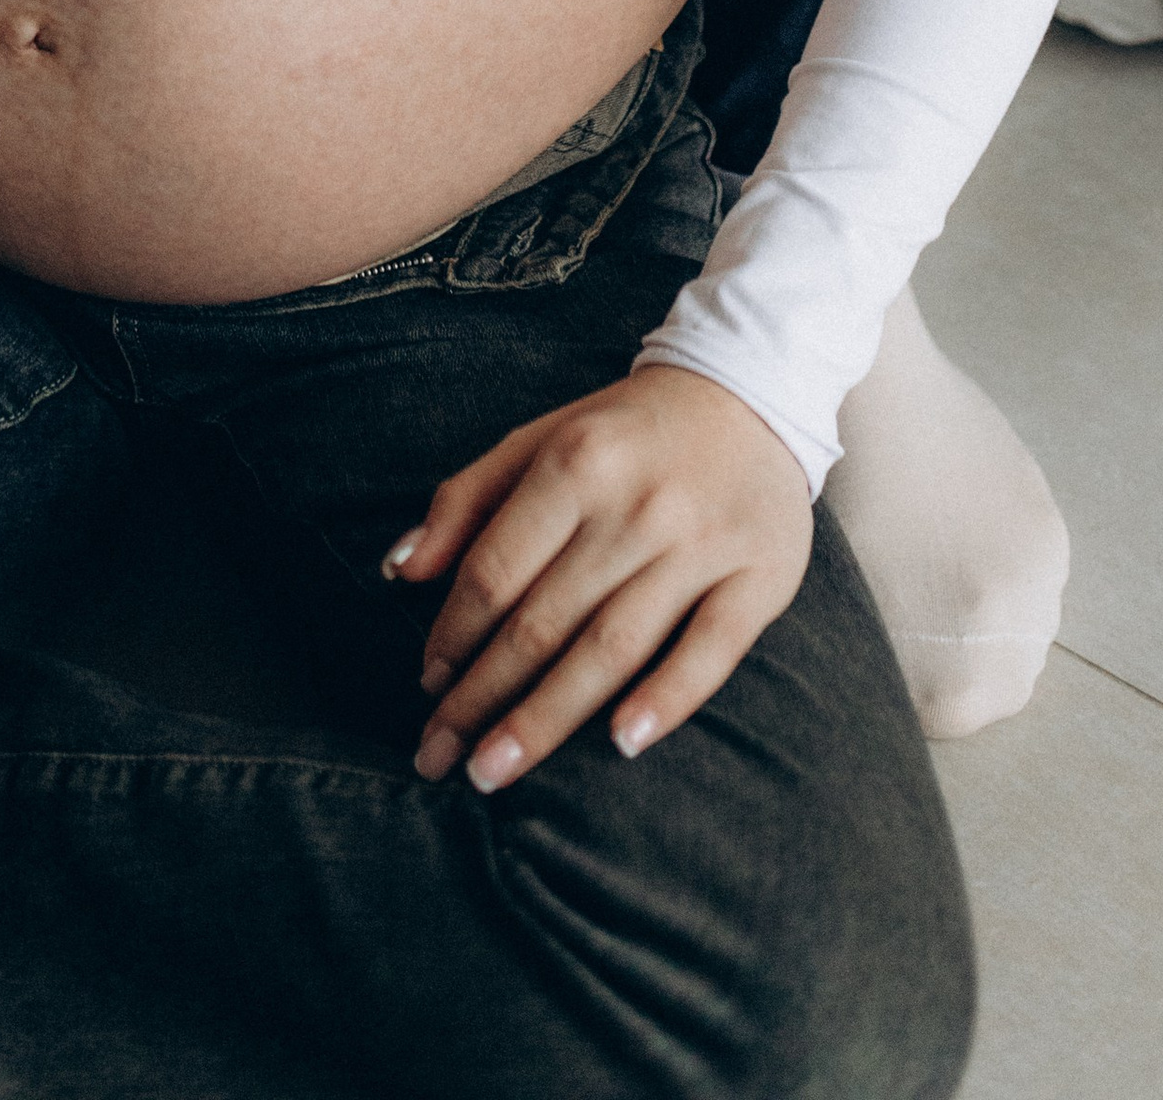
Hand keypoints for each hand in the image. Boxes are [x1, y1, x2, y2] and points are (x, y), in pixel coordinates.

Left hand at [386, 365, 811, 790]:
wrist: (748, 391)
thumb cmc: (623, 431)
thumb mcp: (539, 438)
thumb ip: (466, 499)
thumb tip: (401, 570)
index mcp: (575, 461)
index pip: (496, 569)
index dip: (453, 634)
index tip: (427, 686)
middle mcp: (636, 505)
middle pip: (544, 621)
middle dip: (482, 698)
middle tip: (439, 756)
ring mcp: (700, 544)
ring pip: (611, 648)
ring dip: (547, 719)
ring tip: (494, 770)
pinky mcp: (760, 577)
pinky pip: (709, 652)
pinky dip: (665, 700)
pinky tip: (620, 744)